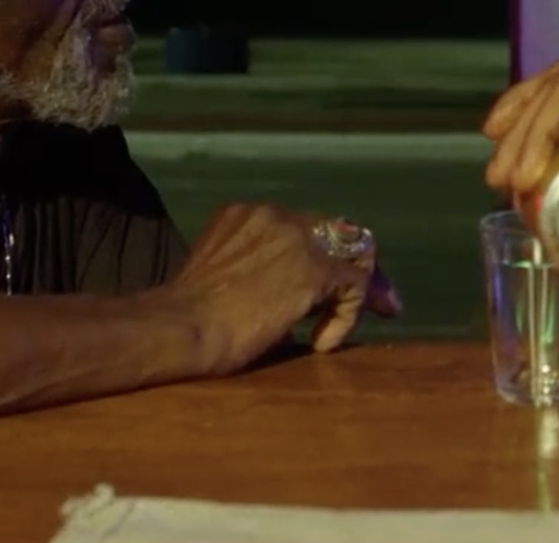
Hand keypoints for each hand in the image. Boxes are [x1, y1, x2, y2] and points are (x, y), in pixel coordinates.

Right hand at [145, 203, 400, 373]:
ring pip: (352, 253)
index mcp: (246, 215)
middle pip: (337, 232)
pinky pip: (352, 286)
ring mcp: (295, 238)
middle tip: (381, 302)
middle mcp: (273, 215)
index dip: (325, 256)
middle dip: (359, 267)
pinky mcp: (313, 269)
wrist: (177, 328)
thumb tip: (295, 307)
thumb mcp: (223, 281)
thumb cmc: (187, 320)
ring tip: (356, 322)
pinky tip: (322, 343)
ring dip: (359, 291)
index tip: (334, 288)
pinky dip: (346, 316)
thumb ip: (260, 277)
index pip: (304, 227)